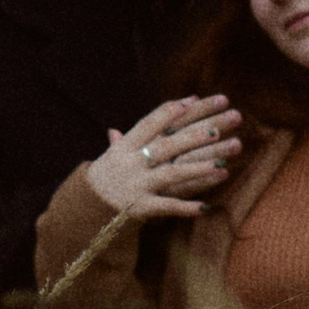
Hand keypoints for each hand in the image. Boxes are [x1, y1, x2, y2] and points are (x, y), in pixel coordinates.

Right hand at [82, 93, 242, 221]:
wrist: (87, 208)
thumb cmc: (108, 174)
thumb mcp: (118, 150)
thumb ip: (148, 129)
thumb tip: (174, 107)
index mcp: (125, 147)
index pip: (149, 124)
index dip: (171, 112)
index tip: (194, 100)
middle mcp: (131, 163)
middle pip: (166, 147)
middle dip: (192, 138)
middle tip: (217, 130)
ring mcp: (136, 186)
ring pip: (170, 175)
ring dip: (196, 170)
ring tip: (221, 166)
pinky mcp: (140, 208)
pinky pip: (165, 207)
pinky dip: (184, 208)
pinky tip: (204, 207)